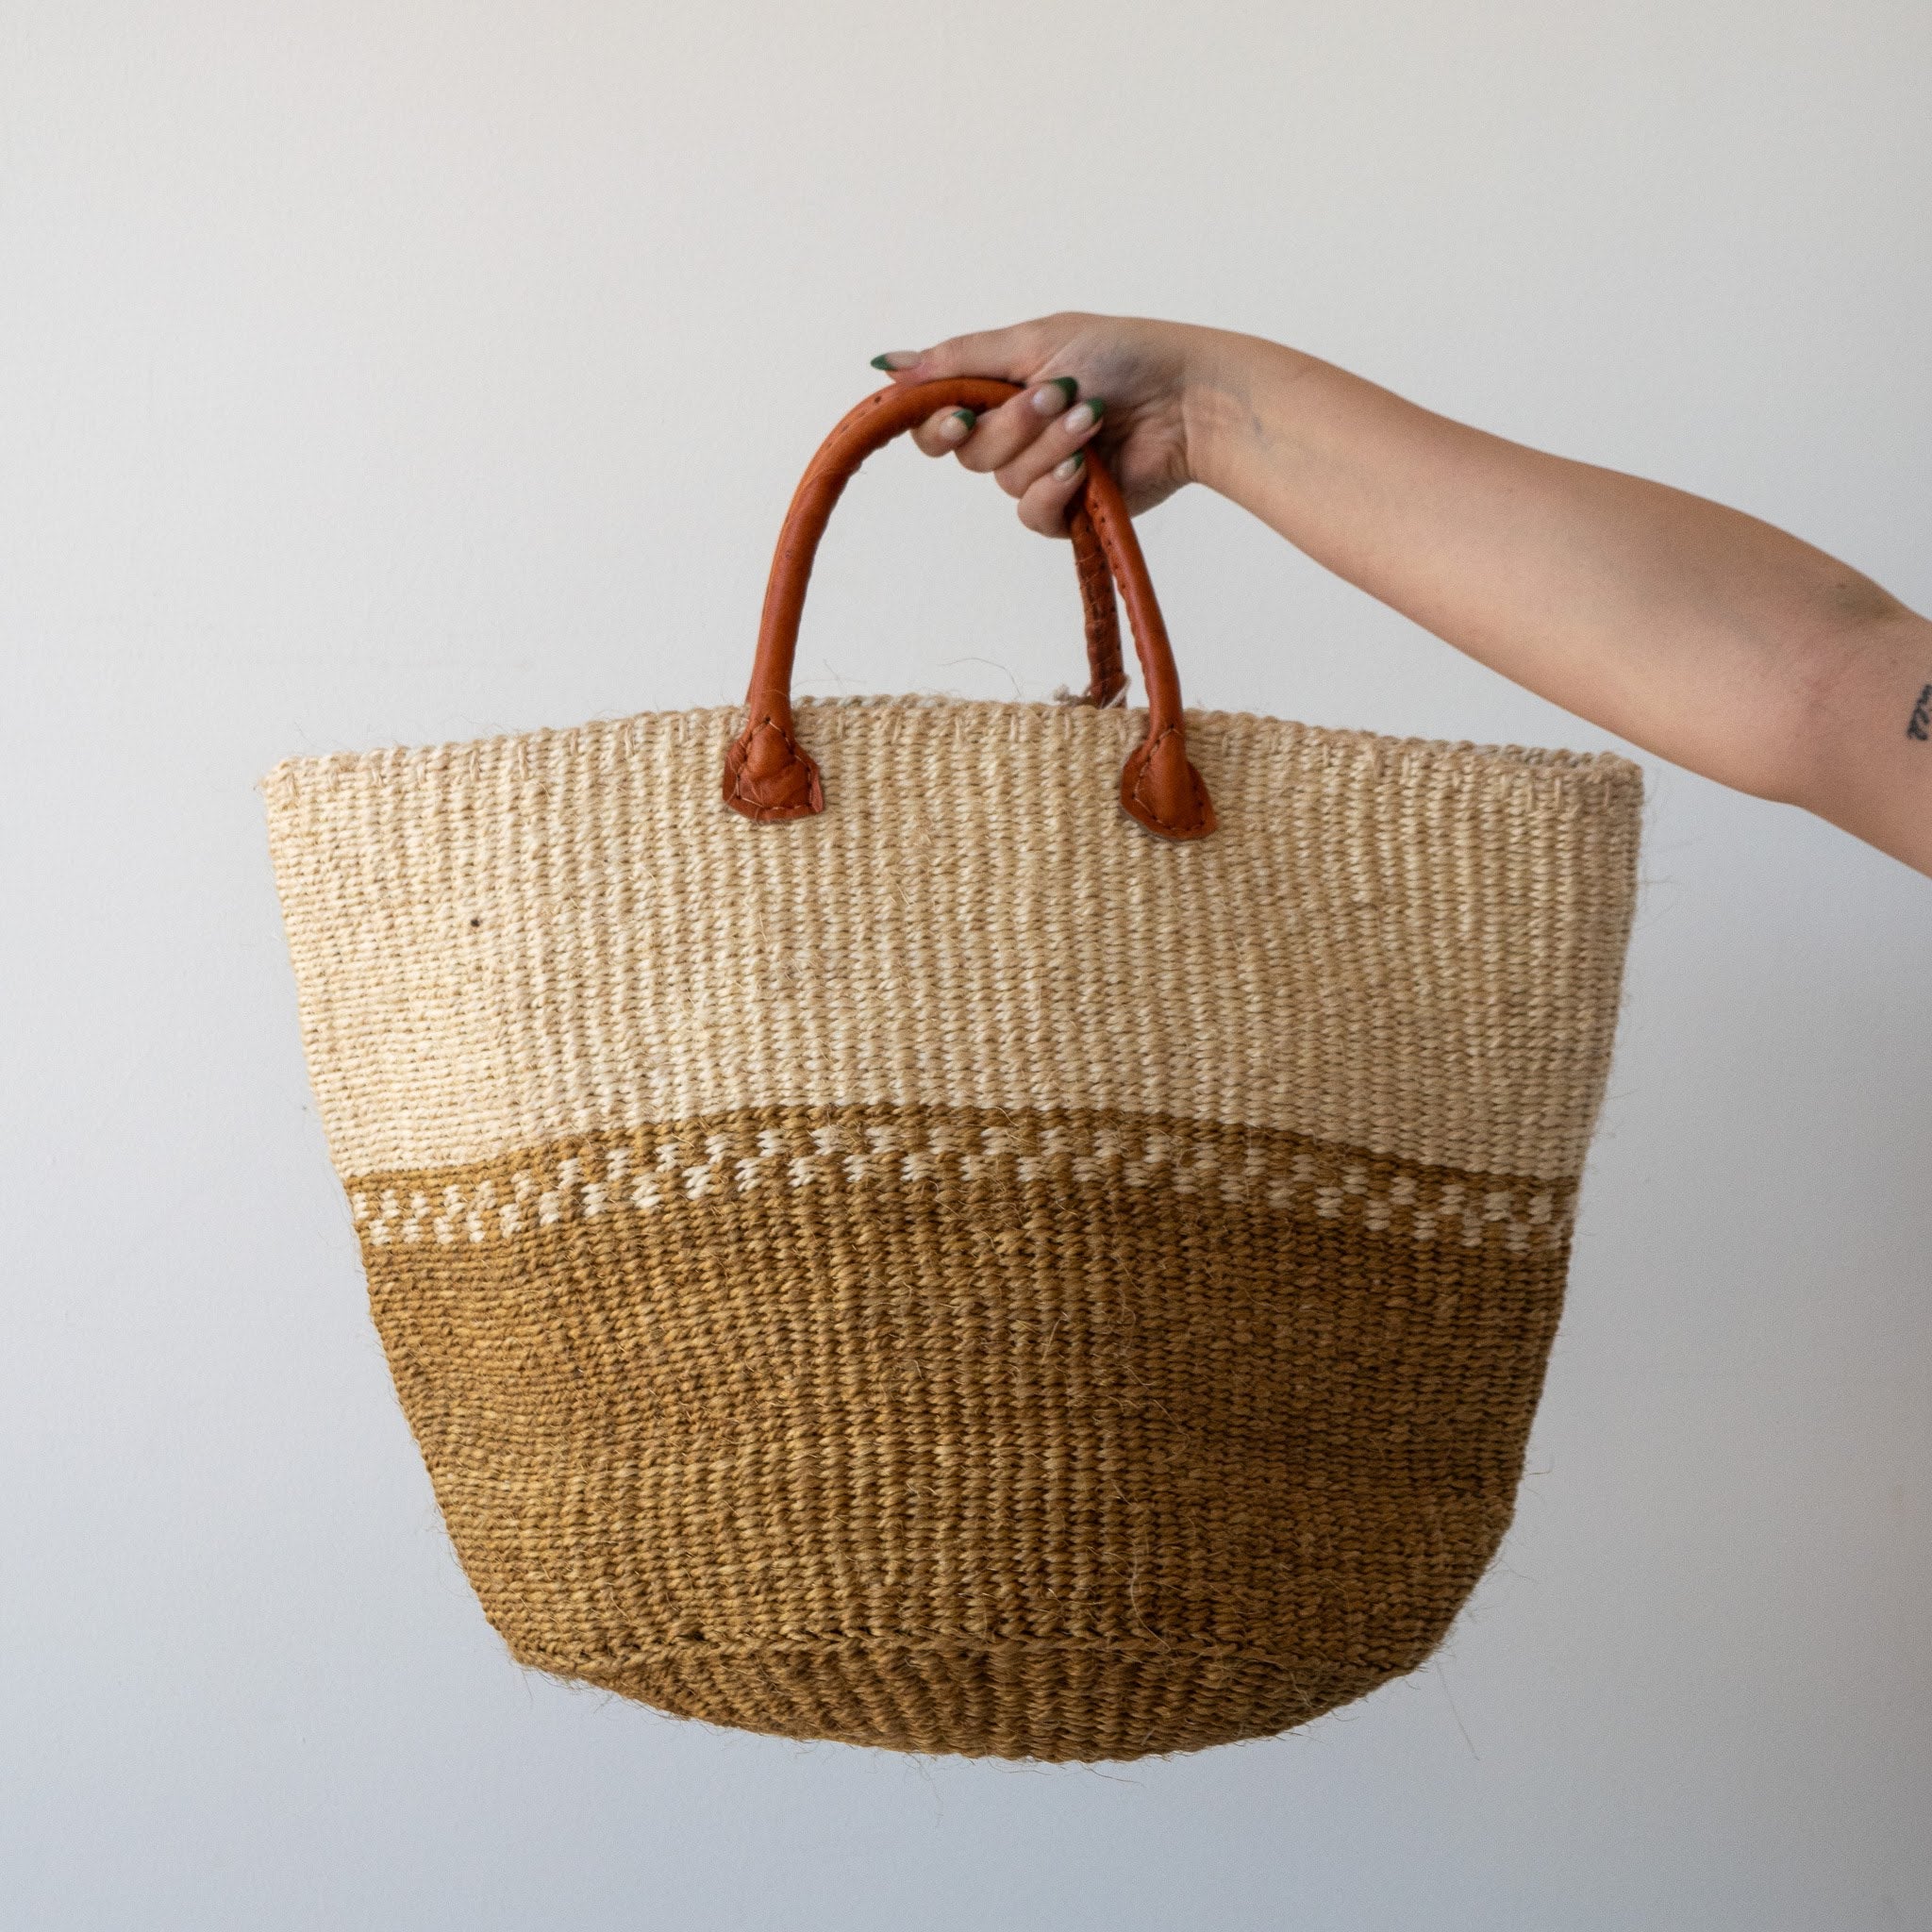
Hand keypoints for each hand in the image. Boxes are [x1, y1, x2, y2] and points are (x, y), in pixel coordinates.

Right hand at [870, 313, 1215, 536]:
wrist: (1186, 399)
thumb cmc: (1123, 355)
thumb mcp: (1033, 340)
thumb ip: (958, 358)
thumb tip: (888, 365)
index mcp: (998, 391)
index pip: (935, 420)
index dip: (935, 424)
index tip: (956, 415)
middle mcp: (1012, 434)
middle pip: (968, 451)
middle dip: (1011, 424)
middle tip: (1057, 394)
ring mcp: (1038, 474)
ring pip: (1002, 479)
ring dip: (1047, 446)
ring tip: (1093, 419)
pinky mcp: (1067, 511)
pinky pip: (1031, 513)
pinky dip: (1055, 487)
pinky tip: (1087, 467)